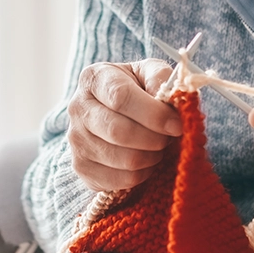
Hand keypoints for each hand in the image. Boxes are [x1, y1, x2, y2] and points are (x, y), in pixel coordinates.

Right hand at [67, 59, 183, 191]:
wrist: (109, 110)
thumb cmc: (134, 88)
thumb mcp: (147, 72)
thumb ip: (160, 77)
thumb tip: (171, 97)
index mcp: (94, 79)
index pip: (120, 97)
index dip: (154, 114)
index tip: (177, 124)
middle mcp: (78, 109)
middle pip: (120, 132)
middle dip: (155, 138)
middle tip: (170, 137)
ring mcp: (76, 141)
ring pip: (124, 159)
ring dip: (152, 156)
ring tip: (158, 146)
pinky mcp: (82, 168)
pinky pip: (121, 180)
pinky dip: (143, 174)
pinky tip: (146, 160)